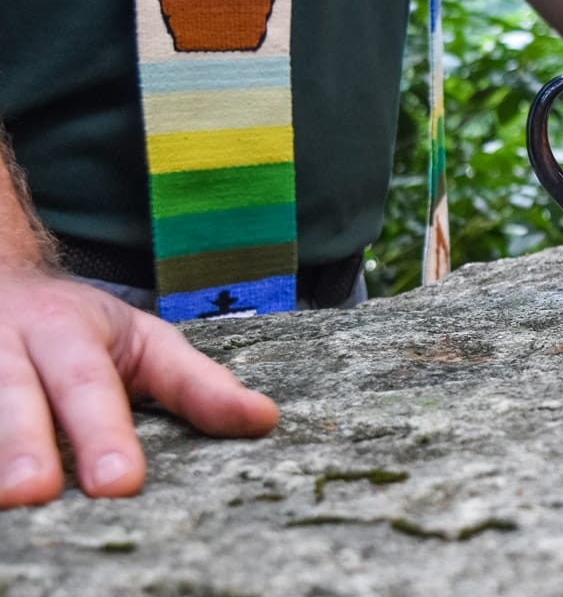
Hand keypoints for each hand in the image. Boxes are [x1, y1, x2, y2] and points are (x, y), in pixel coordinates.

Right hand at [0, 270, 278, 507]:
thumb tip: (265, 421)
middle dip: (21, 445)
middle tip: (35, 495)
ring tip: (3, 504)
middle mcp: (6, 346)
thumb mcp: (146, 341)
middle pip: (12, 395)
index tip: (119, 485)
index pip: (88, 385)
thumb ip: (198, 385)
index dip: (102, 433)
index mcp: (66, 331)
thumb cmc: (81, 329)